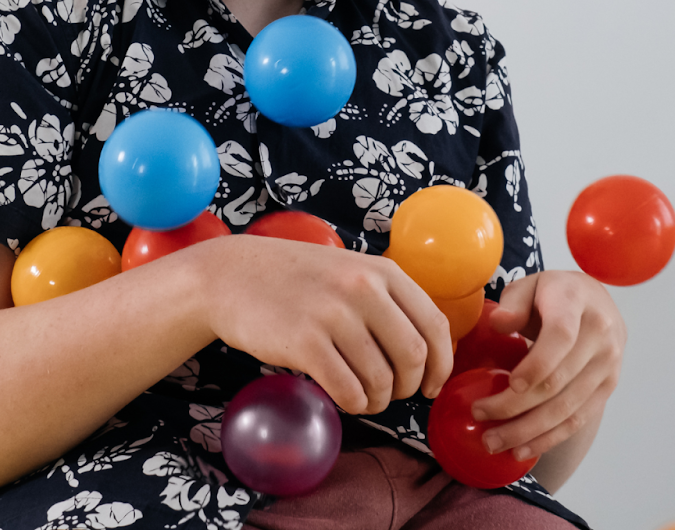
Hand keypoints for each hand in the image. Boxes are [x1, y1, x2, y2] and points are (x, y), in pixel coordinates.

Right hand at [191, 235, 454, 416]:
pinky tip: (345, 398)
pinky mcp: (305, 342)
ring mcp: (333, 315)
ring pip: (381, 379)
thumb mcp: (351, 271)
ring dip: (378, 400)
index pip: (434, 324)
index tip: (432, 385)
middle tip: (392, 393)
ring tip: (364, 397)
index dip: (441, 364)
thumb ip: (387, 299)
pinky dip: (354, 403)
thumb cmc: (297, 280)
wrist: (232, 275)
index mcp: (382, 271)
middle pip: (413, 356)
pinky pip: (348, 390)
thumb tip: (427, 350)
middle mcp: (363, 289)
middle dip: (408, 386)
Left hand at [469, 270, 624, 461]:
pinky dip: (549, 439)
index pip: (561, 337)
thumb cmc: (553, 294)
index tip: (510, 383)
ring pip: (566, 408)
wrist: (597, 303)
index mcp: (577, 302)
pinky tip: (522, 449)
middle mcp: (601, 335)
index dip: (536, 364)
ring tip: (493, 441)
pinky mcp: (608, 387)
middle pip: (558, 381)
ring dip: (527, 431)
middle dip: (515, 406)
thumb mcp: (530, 285)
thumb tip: (500, 323)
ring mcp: (608, 365)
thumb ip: (513, 302)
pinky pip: (578, 420)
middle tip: (479, 415)